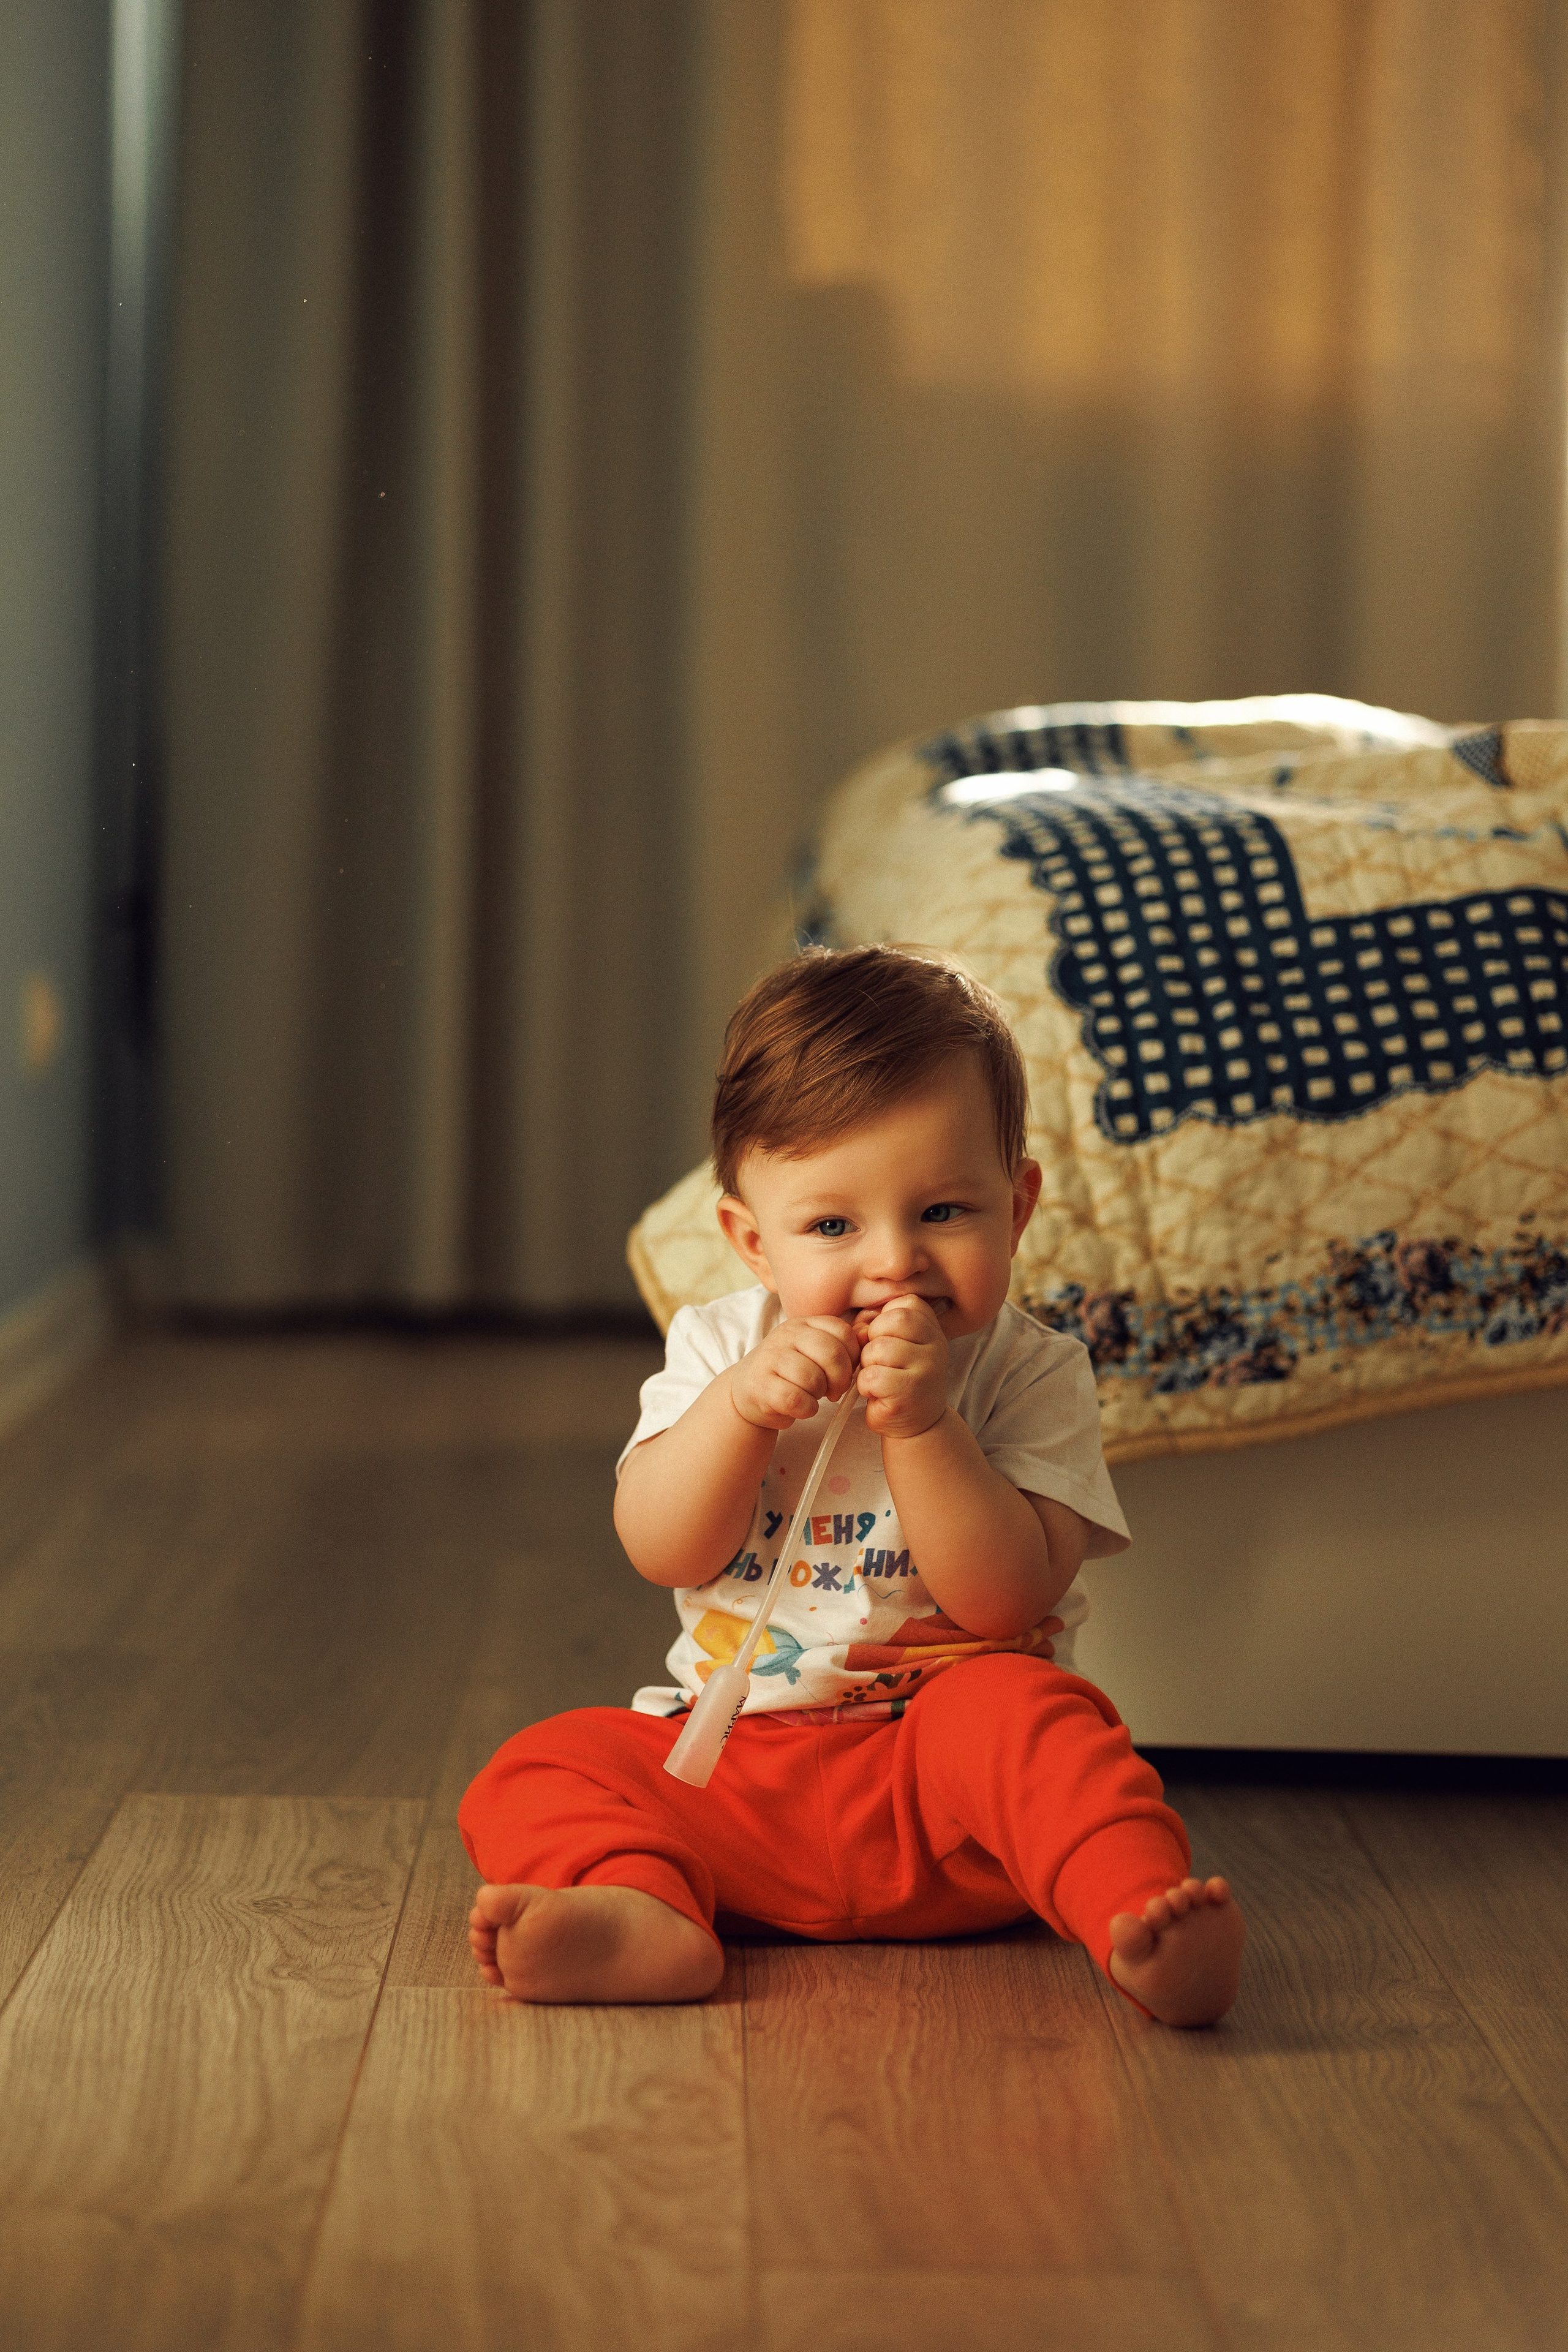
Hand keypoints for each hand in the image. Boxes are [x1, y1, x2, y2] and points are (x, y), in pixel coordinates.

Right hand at [727, 1316, 861, 1432]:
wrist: (746, 1391)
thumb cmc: (788, 1373)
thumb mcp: (812, 1351)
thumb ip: (838, 1344)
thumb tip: (869, 1337)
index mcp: (803, 1324)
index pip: (842, 1331)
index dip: (853, 1356)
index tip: (846, 1372)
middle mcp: (786, 1336)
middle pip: (831, 1354)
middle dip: (841, 1379)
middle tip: (834, 1391)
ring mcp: (771, 1358)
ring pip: (813, 1378)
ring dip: (819, 1394)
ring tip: (812, 1395)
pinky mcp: (761, 1385)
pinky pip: (796, 1399)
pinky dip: (806, 1409)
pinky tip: (802, 1407)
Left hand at [856, 1294, 948, 1438]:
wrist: (917, 1425)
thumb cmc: (898, 1379)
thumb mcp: (892, 1344)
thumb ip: (875, 1326)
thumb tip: (859, 1328)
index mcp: (933, 1329)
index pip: (907, 1303)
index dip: (885, 1319)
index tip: (886, 1338)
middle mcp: (936, 1346)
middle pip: (894, 1320)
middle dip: (874, 1338)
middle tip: (877, 1359)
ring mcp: (927, 1369)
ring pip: (880, 1348)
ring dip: (868, 1364)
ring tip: (878, 1377)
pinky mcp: (910, 1392)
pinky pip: (873, 1376)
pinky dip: (865, 1386)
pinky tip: (877, 1393)